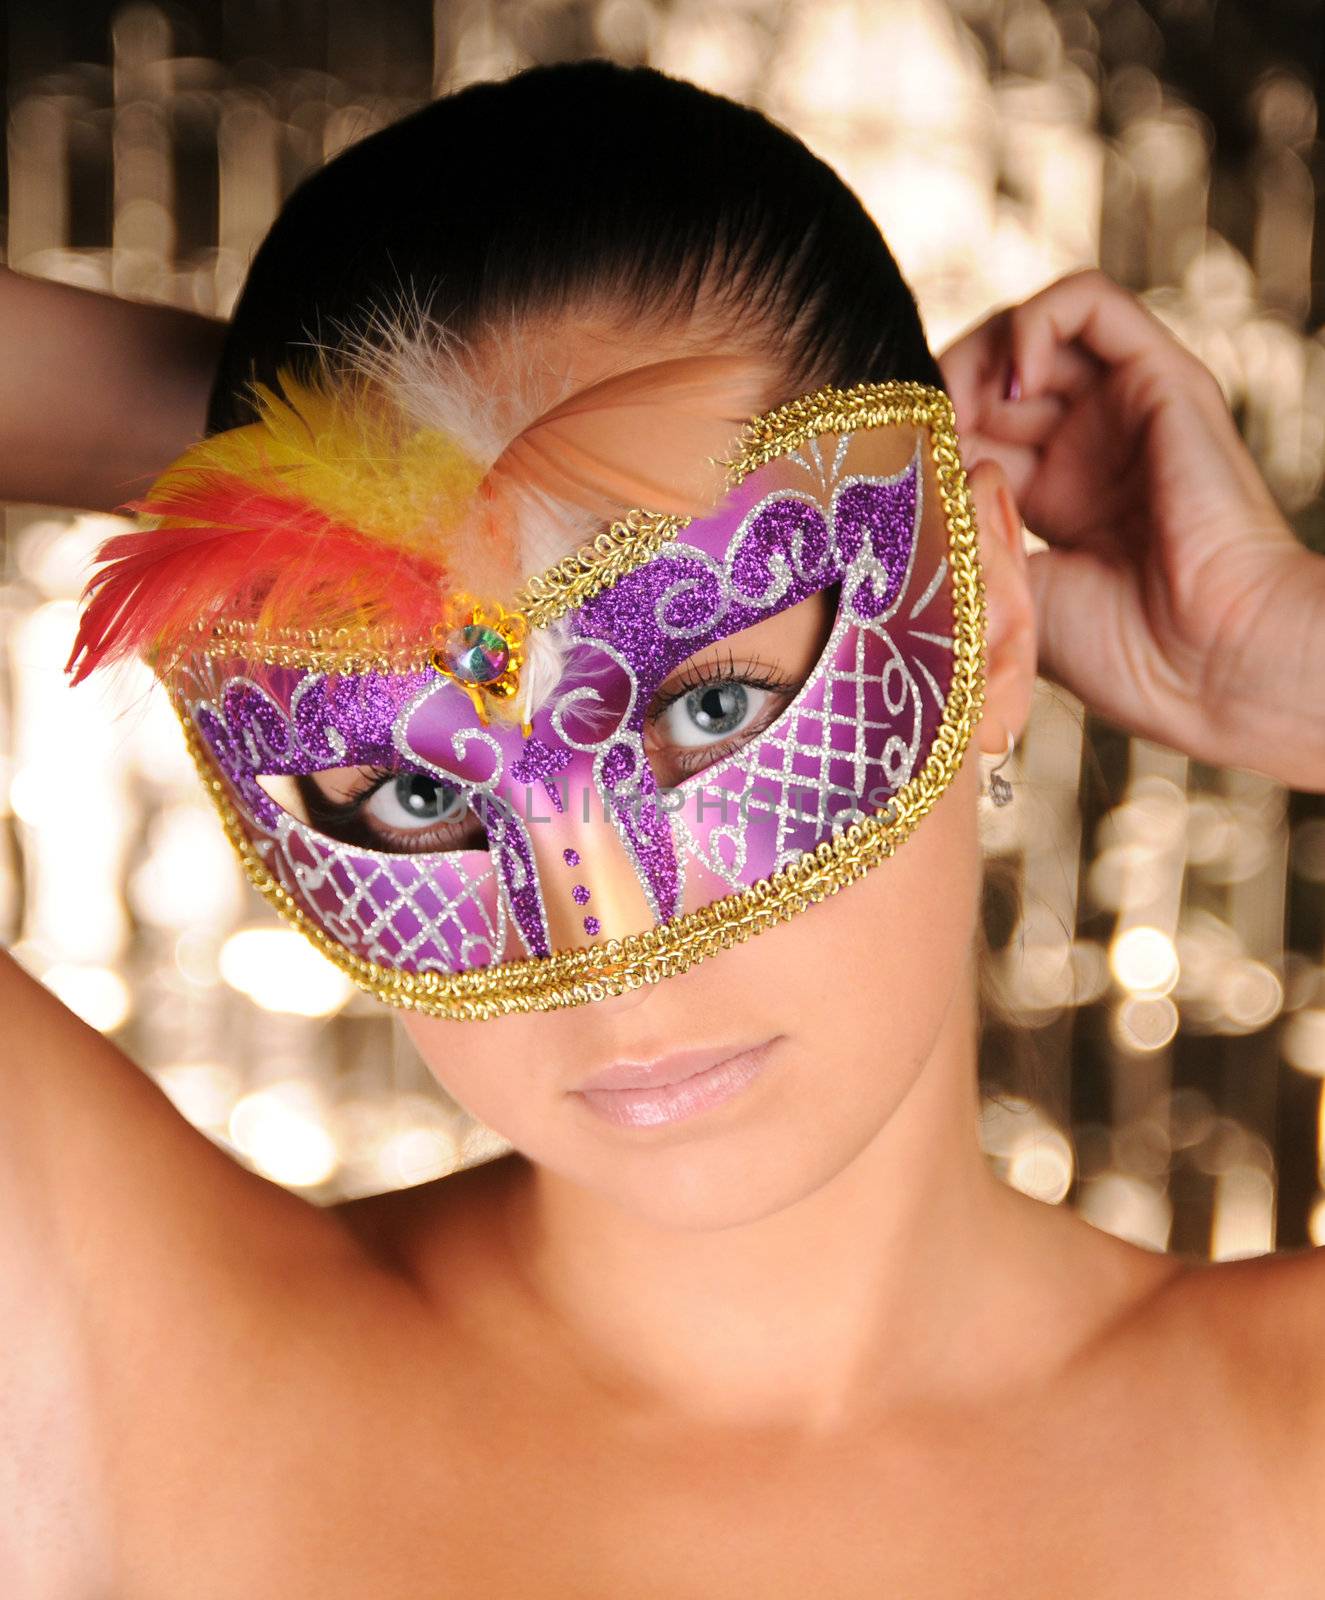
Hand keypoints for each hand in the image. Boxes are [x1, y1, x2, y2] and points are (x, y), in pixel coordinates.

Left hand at [939, 268, 1324, 791]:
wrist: (1206, 666)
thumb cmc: (1116, 654)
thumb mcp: (1006, 589)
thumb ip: (955, 531)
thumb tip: (899, 482)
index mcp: (1050, 497)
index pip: (967, 427)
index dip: (925, 432)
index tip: (896, 466)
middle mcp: (1086, 445)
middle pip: (990, 375)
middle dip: (941, 391)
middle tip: (919, 432)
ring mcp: (1121, 409)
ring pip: (1031, 332)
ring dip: (978, 354)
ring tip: (960, 407)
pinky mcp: (1161, 377)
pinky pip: (1090, 303)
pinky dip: (1033, 321)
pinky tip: (1008, 381)